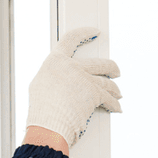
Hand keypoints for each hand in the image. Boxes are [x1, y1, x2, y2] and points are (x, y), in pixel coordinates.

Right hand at [25, 27, 122, 145]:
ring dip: (114, 89)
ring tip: (117, 93)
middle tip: (115, 71)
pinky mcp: (95, 93)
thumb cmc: (41, 111)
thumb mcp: (40, 86)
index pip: (70, 39)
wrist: (49, 124)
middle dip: (111, 68)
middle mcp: (71, 67)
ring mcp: (85, 79)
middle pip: (99, 63)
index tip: (95, 32)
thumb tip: (59, 79)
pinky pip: (108, 98)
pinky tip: (116, 107)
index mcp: (55, 61)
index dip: (84, 33)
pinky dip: (113, 105)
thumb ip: (53, 77)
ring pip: (107, 81)